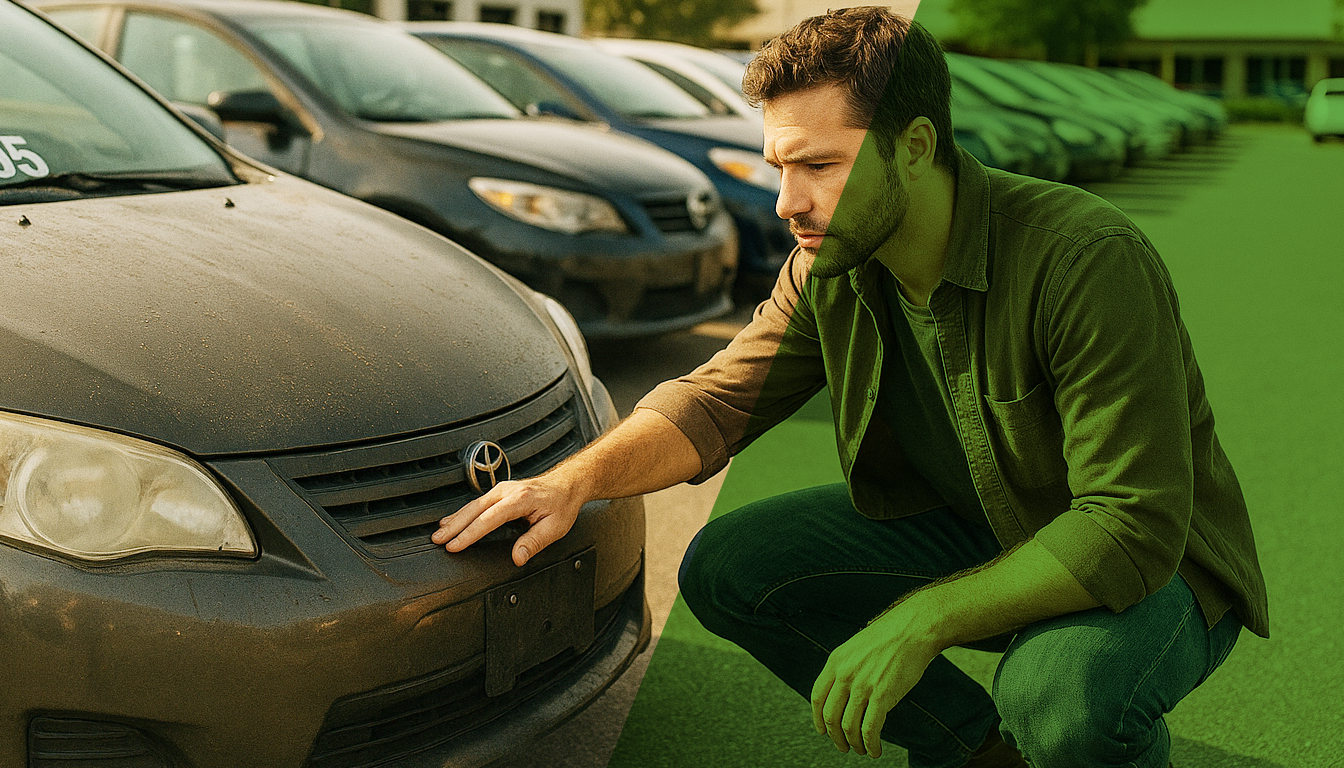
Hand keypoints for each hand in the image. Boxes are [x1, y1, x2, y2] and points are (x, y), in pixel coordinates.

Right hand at [430, 475, 580, 565]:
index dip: (470, 534)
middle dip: (454, 526)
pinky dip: (462, 512)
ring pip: (473, 505)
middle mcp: (507, 491)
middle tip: (437, 540)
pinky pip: (477, 502)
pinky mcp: (500, 491)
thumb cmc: (561, 505)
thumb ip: (534, 542)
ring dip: (455, 519)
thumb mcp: (555, 527)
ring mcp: (502, 489)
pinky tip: (452, 520)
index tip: (455, 545)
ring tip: (439, 533)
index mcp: (520, 499)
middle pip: (474, 510)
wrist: (567, 484)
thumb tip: (517, 558)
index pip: (488, 519)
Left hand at [809, 601, 942, 757]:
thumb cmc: (889, 636)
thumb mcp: (856, 647)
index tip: (823, 730)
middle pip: (830, 716)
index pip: (817, 697)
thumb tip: (841, 693)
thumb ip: (845, 667)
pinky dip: (870, 744)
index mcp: (836, 661)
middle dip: (835, 737)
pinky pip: (870, 729)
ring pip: (848, 726)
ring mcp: (862, 686)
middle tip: (843, 745)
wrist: (912, 629)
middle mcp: (845, 674)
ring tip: (861, 750)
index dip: (818, 719)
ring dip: (854, 744)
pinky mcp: (882, 696)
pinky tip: (875, 749)